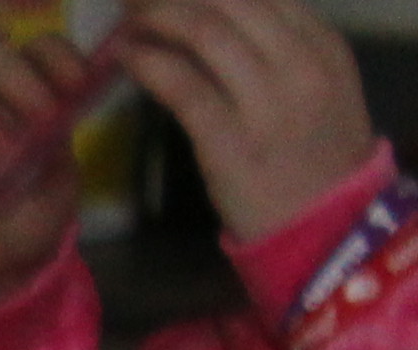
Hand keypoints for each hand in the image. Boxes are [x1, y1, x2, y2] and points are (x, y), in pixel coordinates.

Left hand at [114, 0, 377, 239]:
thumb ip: (277, 50)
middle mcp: (299, 63)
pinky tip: (125, 57)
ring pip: (206, 31)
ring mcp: (266, 100)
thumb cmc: (312, 157)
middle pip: (230, 1)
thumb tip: (213, 21)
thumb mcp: (315, 87)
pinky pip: (183, 85)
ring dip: (157, 17)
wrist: (326, 224)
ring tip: (128, 19)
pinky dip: (149, 63)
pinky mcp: (229, 139)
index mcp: (321, 45)